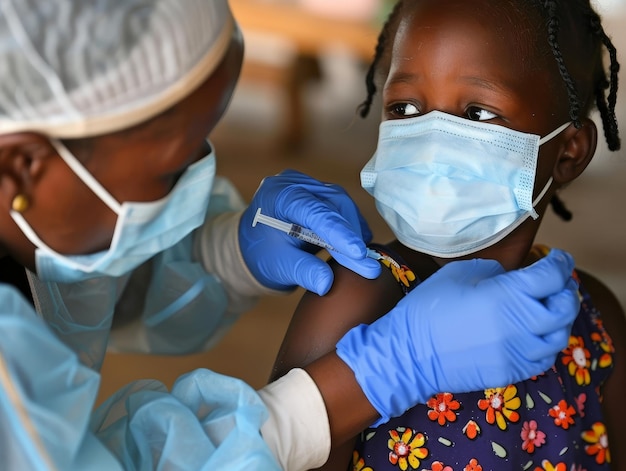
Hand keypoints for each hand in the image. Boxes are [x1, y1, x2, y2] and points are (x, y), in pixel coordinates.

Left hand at [239, 170, 380, 294]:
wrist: (253, 245)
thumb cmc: (262, 255)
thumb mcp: (279, 266)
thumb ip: (303, 272)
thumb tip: (328, 283)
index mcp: (277, 196)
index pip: (313, 211)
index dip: (339, 232)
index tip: (359, 254)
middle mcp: (293, 183)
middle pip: (332, 203)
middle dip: (350, 234)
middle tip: (366, 265)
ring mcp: (307, 185)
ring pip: (341, 203)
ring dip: (353, 230)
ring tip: (361, 258)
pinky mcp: (319, 192)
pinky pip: (342, 206)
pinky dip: (351, 226)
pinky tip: (358, 246)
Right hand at [336, 249, 578, 424]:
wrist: (410, 354)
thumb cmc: (428, 309)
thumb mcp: (457, 274)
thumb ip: (491, 271)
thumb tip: (509, 277)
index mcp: (507, 294)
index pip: (551, 275)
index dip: (560, 263)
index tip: (558, 258)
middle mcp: (521, 324)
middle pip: (565, 307)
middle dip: (566, 290)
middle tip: (558, 283)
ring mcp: (519, 352)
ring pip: (559, 335)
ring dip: (560, 319)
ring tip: (550, 309)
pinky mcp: (512, 372)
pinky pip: (544, 358)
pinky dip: (548, 343)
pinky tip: (537, 335)